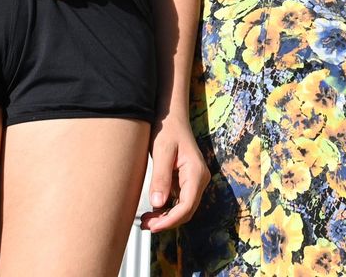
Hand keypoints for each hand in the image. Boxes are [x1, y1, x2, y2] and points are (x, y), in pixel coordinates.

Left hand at [139, 114, 206, 232]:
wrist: (172, 117)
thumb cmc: (168, 129)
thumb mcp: (162, 151)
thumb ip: (161, 177)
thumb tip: (158, 203)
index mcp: (196, 173)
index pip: (187, 206)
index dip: (170, 220)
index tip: (153, 226)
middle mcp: (199, 179)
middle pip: (186, 211)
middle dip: (167, 222)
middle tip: (146, 225)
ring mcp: (194, 181)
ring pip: (183, 209)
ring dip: (166, 218)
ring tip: (146, 220)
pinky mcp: (186, 182)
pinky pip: (179, 202)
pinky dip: (167, 210)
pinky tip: (152, 211)